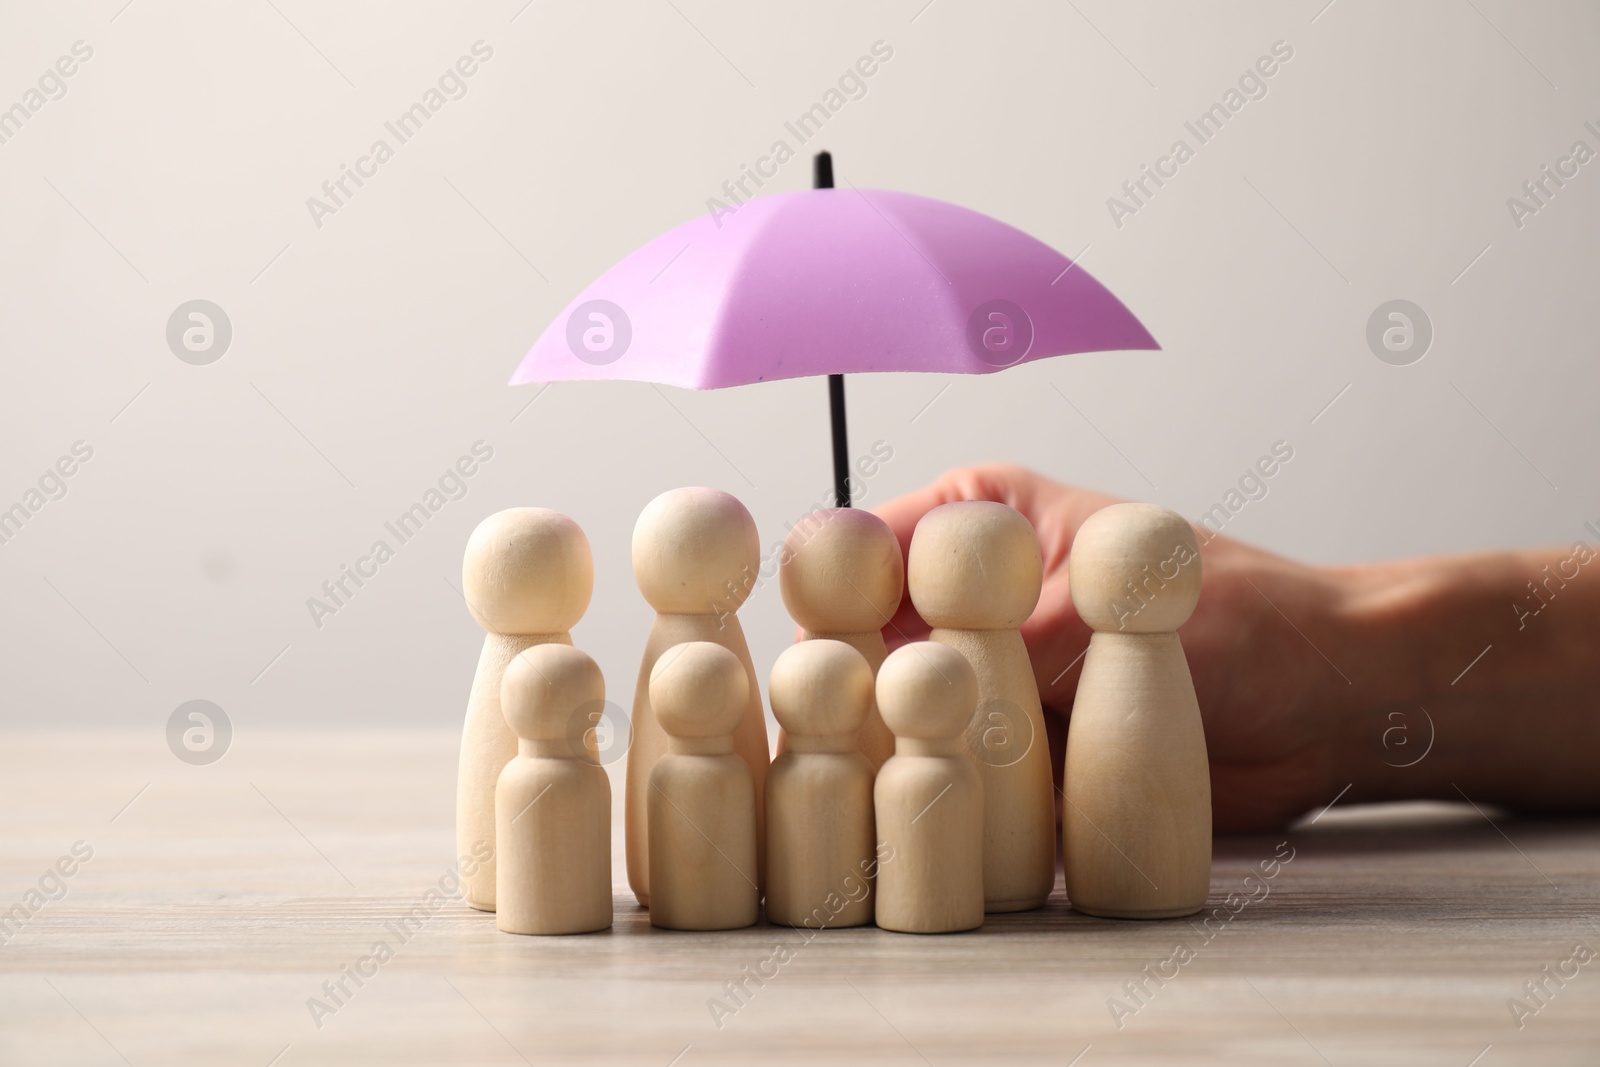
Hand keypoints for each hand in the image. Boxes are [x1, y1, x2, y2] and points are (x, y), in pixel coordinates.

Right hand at [872, 463, 1351, 830]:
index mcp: (976, 524)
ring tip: (928, 792)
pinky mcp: (1012, 758)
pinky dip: (954, 809)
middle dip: (860, 695)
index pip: (858, 550)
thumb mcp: (1113, 610)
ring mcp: (988, 684)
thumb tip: (916, 672)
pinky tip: (958, 833)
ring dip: (907, 760)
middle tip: (872, 740)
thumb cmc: (1248, 621)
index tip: (831, 659)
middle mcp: (967, 603)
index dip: (829, 603)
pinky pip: (957, 783)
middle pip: (866, 646)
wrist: (1327, 710)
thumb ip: (1007, 636)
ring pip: (903, 723)